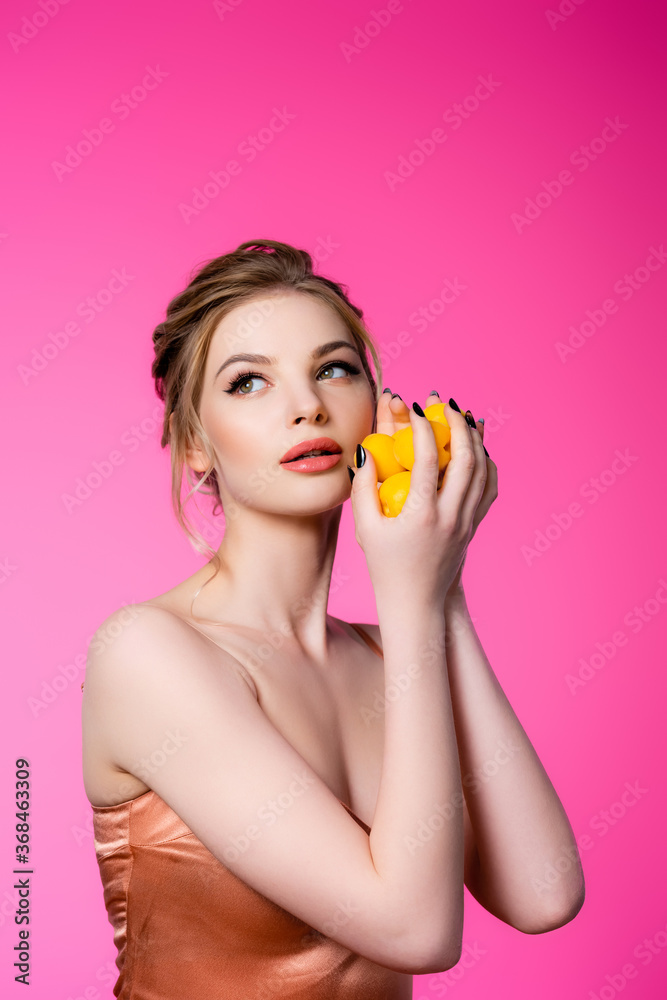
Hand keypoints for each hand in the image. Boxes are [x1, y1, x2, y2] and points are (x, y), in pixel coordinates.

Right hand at [350, 397, 487, 608]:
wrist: (417, 603)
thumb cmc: (386, 567)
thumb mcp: (366, 529)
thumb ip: (363, 489)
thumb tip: (363, 452)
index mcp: (422, 515)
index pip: (429, 460)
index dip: (423, 429)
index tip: (416, 409)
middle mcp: (451, 516)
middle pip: (465, 459)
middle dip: (456, 424)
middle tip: (442, 404)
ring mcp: (467, 522)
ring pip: (482, 471)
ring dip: (475, 439)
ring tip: (464, 416)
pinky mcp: (473, 526)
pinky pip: (488, 489)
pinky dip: (487, 464)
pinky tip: (478, 449)